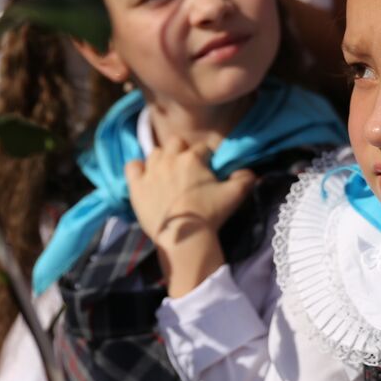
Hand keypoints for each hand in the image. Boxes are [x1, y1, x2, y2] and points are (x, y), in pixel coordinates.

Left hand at [126, 138, 255, 296]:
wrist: (184, 237)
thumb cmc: (210, 215)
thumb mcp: (235, 195)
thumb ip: (245, 178)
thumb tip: (248, 171)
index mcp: (193, 158)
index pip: (203, 148)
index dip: (207, 158)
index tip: (209, 170)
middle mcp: (170, 159)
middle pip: (176, 143)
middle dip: (183, 152)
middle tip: (188, 171)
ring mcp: (151, 171)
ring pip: (156, 153)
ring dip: (163, 159)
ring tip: (168, 175)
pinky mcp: (136, 186)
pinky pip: (132, 166)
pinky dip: (138, 168)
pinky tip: (146, 178)